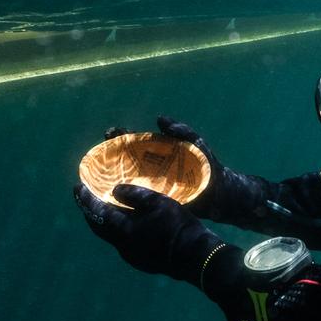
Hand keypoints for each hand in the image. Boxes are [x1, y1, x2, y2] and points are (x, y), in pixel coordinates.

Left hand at [74, 182, 225, 285]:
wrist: (196, 257)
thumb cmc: (178, 226)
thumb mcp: (157, 202)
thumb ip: (134, 195)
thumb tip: (115, 191)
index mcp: (124, 231)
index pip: (97, 212)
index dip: (86, 199)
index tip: (77, 186)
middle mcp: (122, 246)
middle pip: (99, 227)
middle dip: (90, 211)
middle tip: (85, 196)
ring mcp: (132, 256)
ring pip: (111, 235)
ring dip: (104, 220)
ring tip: (104, 205)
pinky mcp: (141, 261)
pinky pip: (123, 241)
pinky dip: (118, 228)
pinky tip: (127, 220)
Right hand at [102, 117, 259, 223]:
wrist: (221, 196)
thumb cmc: (210, 167)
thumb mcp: (196, 145)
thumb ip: (181, 131)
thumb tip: (159, 118)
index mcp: (161, 153)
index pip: (136, 142)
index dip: (122, 136)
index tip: (110, 132)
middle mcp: (153, 169)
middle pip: (127, 161)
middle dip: (112, 157)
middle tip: (100, 155)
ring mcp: (155, 186)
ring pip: (129, 181)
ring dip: (115, 179)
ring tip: (99, 177)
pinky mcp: (158, 203)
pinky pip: (139, 200)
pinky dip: (126, 199)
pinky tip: (113, 200)